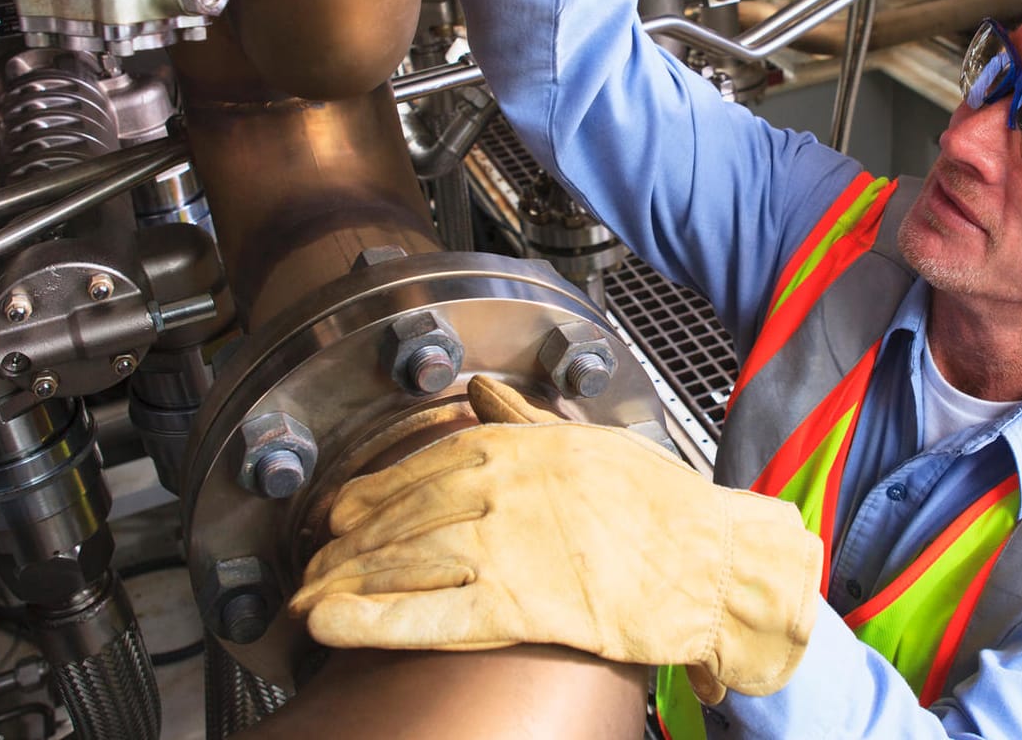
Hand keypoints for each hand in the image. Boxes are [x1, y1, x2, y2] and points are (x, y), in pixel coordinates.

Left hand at [290, 376, 821, 701]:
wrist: (714, 562)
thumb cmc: (665, 507)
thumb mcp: (593, 441)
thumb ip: (528, 420)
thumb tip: (484, 393)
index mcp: (518, 445)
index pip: (420, 466)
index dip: (370, 495)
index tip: (339, 517)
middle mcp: (500, 488)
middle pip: (399, 517)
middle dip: (345, 547)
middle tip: (310, 567)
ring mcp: (504, 545)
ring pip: (401, 562)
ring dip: (343, 583)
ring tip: (307, 601)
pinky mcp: (516, 605)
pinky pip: (428, 612)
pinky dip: (372, 620)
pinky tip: (335, 627)